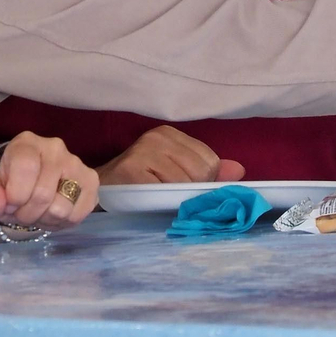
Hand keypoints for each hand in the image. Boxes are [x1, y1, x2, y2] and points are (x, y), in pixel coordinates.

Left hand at [0, 132, 98, 231]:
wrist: (38, 181)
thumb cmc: (15, 183)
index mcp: (27, 144)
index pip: (25, 168)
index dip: (15, 195)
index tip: (9, 204)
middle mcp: (55, 148)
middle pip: (43, 194)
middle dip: (27, 214)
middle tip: (22, 212)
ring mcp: (77, 164)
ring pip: (61, 208)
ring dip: (45, 220)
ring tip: (38, 213)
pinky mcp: (92, 182)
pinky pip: (77, 215)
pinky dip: (62, 223)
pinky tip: (53, 213)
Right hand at [96, 125, 245, 185]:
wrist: (96, 191)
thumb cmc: (138, 184)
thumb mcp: (173, 172)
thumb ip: (207, 171)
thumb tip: (239, 171)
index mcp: (170, 134)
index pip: (210, 161)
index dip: (202, 182)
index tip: (182, 189)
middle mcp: (157, 137)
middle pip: (201, 173)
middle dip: (189, 191)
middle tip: (165, 194)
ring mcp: (143, 152)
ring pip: (185, 184)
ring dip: (174, 198)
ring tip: (155, 197)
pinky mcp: (131, 170)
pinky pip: (164, 193)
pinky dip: (160, 202)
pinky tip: (146, 200)